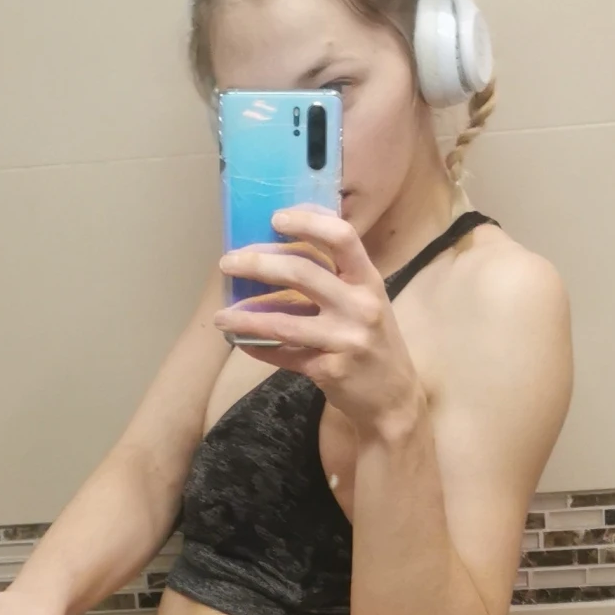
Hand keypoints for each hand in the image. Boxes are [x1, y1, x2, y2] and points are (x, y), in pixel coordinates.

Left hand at [214, 207, 425, 438]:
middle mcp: (361, 305)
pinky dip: (259, 348)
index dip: (308, 222)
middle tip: (228, 262)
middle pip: (302, 272)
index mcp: (368, 280)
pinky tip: (241, 343)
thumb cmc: (374, 341)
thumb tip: (282, 249)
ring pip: (284, 321)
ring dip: (245, 318)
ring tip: (219, 317)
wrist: (394, 397)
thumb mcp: (367, 301)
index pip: (342, 237)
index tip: (275, 218)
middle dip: (258, 262)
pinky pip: (285, 355)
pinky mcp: (331, 370)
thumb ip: (336, 277)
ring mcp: (346, 339)